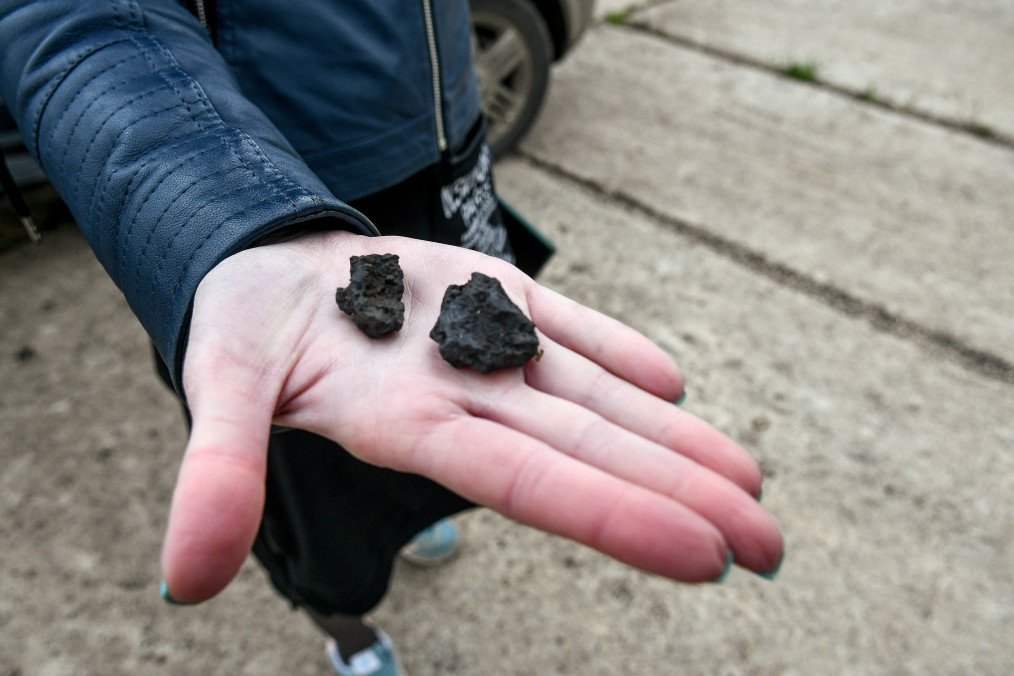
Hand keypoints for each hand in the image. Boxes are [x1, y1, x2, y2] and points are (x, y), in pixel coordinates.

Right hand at [160, 231, 782, 601]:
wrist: (268, 271)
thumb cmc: (246, 332)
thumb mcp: (222, 390)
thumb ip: (217, 473)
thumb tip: (185, 579)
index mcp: (413, 426)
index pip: (531, 482)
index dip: (616, 515)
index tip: (709, 556)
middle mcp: (468, 396)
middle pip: (590, 452)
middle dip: (680, 496)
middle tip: (773, 545)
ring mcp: (486, 346)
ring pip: (597, 399)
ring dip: (673, 438)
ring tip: (752, 481)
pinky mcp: (489, 295)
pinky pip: (565, 327)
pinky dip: (619, 350)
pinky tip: (674, 379)